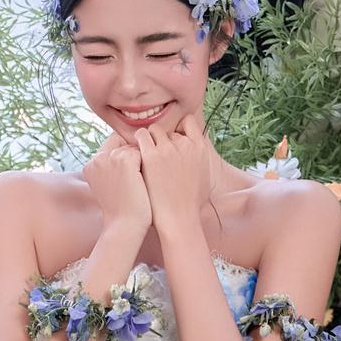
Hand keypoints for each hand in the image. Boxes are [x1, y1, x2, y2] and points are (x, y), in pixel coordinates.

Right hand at [82, 132, 151, 238]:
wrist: (125, 225)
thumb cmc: (121, 209)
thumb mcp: (107, 186)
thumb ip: (109, 168)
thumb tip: (127, 151)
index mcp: (90, 165)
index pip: (110, 144)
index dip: (123, 154)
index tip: (129, 173)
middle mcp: (97, 158)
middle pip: (121, 143)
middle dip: (132, 157)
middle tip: (134, 181)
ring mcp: (110, 158)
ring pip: (132, 148)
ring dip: (140, 161)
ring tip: (138, 183)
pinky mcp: (125, 161)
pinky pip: (142, 153)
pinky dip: (146, 165)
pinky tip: (144, 182)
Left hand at [136, 112, 210, 241]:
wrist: (178, 219)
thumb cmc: (191, 205)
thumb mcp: (204, 177)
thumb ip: (200, 160)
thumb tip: (196, 153)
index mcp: (200, 148)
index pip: (188, 122)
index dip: (179, 128)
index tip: (172, 140)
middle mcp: (186, 144)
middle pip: (170, 129)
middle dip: (163, 139)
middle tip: (157, 155)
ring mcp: (168, 149)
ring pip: (154, 129)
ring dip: (149, 138)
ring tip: (144, 153)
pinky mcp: (151, 156)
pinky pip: (141, 136)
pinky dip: (137, 142)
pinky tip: (135, 154)